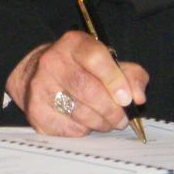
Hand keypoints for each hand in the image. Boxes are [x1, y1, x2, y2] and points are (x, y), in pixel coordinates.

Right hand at [5, 31, 147, 136]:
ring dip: (101, 123)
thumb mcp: (107, 63)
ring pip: (80, 112)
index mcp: (73, 44)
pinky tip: (84, 123)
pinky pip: (68, 128)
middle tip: (121, 118)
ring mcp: (40, 85)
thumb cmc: (80, 70)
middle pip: (88, 89)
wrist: (36, 76)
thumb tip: (138, 97)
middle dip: (111, 109)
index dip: (115, 80)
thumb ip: (130, 75)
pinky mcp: (35, 110)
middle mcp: (52, 61)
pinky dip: (83, 130)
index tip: (128, 99)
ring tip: (106, 121)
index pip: (95, 58)